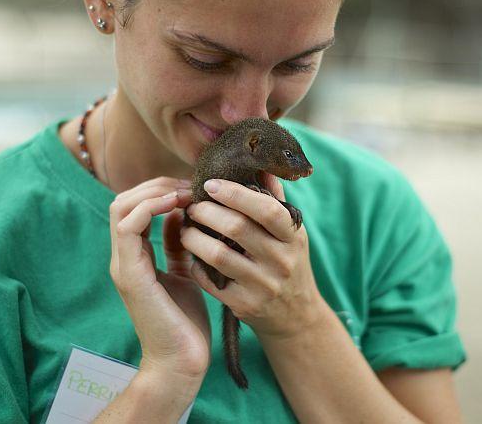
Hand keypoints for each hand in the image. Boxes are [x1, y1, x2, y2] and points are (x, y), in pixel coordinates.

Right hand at [109, 177, 210, 379]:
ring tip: (185, 192)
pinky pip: (129, 227)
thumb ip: (177, 245)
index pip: (135, 206)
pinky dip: (150, 208)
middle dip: (158, 185)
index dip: (161, 190)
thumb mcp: (184, 273)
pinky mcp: (130, 274)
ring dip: (155, 192)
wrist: (181, 361)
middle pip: (125, 200)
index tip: (193, 188)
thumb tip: (181, 213)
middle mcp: (124, 258)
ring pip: (122, 207)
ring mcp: (123, 265)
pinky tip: (177, 205)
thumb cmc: (186, 322)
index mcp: (136, 257)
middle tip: (191, 185)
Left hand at [181, 175, 327, 341]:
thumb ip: (276, 201)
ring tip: (185, 228)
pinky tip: (191, 256)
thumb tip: (262, 166)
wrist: (296, 316)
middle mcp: (281, 261)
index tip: (210, 184)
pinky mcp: (245, 305)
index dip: (236, 194)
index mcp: (293, 236)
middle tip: (192, 206)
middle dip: (207, 212)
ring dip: (193, 237)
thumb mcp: (292, 235)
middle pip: (236, 228)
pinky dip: (195, 266)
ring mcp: (263, 285)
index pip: (266, 209)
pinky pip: (210, 281)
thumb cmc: (289, 263)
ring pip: (218, 255)